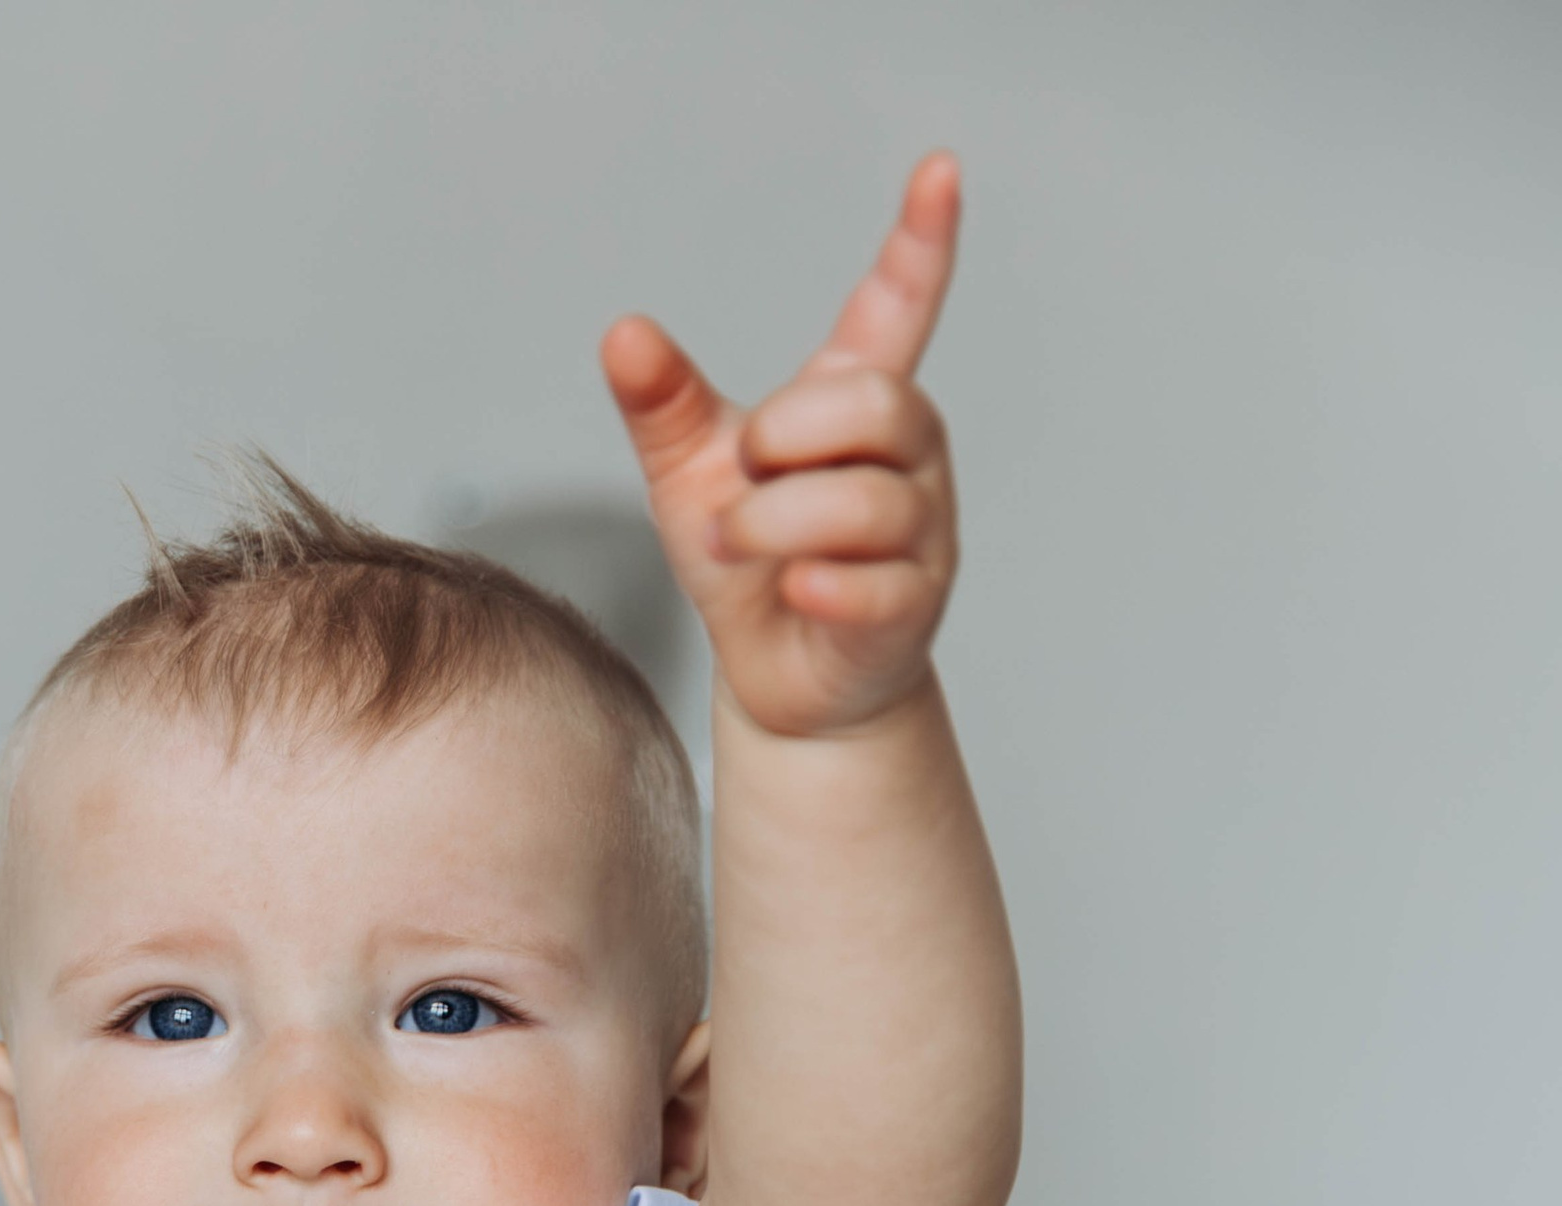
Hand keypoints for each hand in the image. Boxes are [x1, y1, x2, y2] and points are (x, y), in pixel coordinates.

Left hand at [603, 153, 961, 741]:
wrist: (774, 679)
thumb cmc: (743, 565)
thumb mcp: (689, 474)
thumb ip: (664, 405)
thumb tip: (624, 334)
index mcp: (853, 402)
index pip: (899, 307)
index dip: (921, 242)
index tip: (937, 170)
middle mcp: (905, 455)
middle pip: (879, 406)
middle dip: (792, 437)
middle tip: (745, 471)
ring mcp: (920, 532)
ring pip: (869, 502)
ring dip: (776, 524)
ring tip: (735, 544)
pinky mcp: (912, 606)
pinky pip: (878, 584)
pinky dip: (820, 585)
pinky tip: (792, 591)